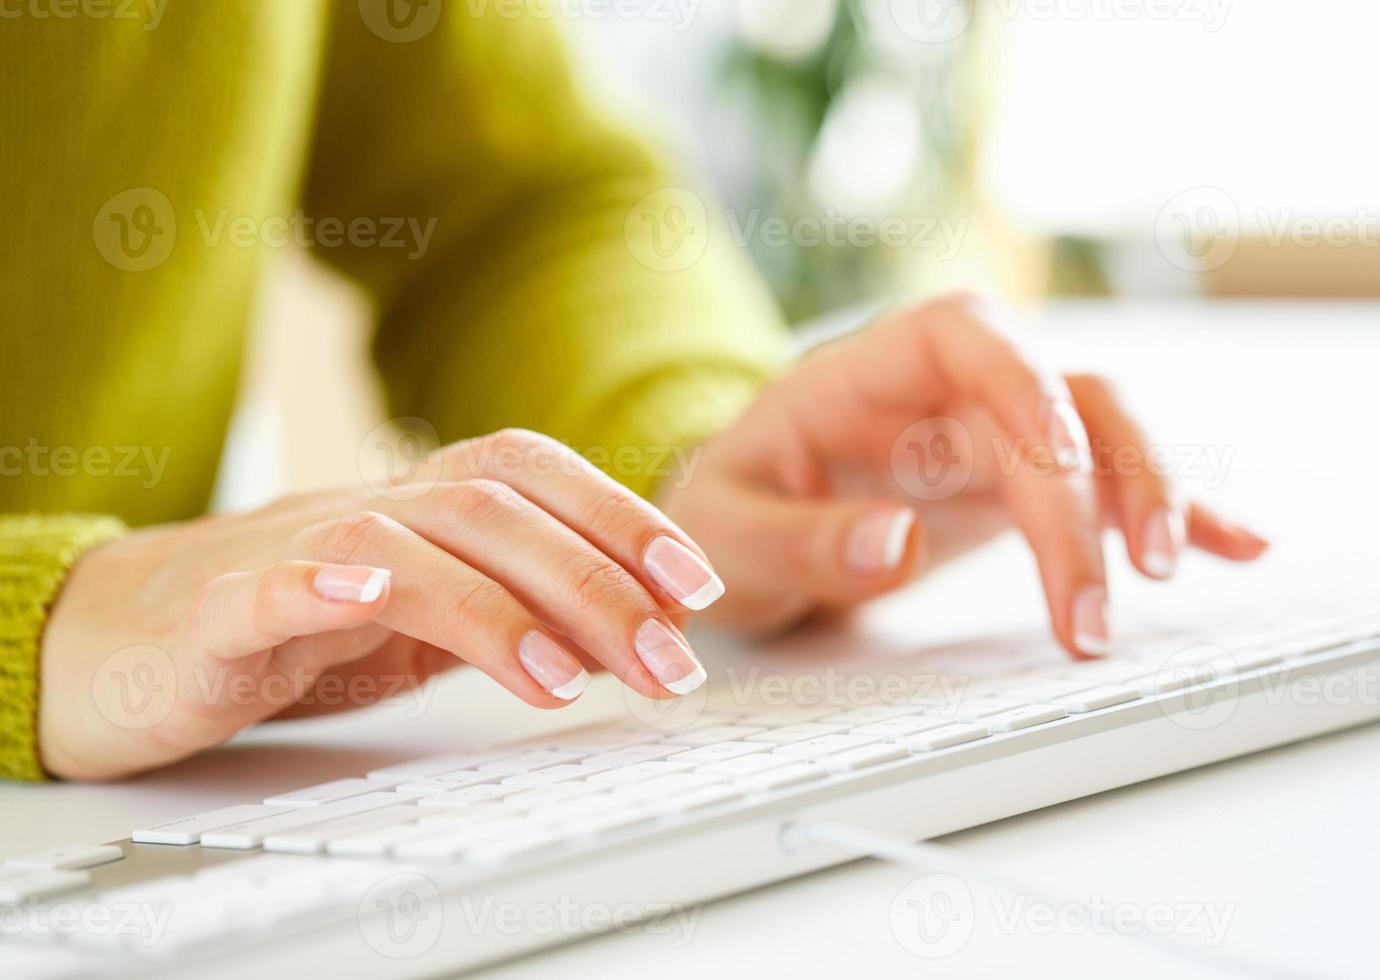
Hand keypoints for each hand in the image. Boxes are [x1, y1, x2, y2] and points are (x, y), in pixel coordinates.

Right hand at [40, 431, 724, 779]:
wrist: (123, 636)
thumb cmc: (288, 624)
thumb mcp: (420, 619)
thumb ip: (509, 610)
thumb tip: (622, 632)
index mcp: (422, 507)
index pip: (537, 477)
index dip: (623, 517)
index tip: (697, 587)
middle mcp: (370, 510)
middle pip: (494, 512)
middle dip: (596, 583)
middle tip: (666, 662)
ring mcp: (294, 550)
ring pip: (406, 544)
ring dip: (495, 607)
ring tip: (561, 678)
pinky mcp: (219, 609)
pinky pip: (271, 584)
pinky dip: (322, 583)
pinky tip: (366, 601)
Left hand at [660, 291, 1267, 649]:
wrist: (743, 524)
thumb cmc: (730, 508)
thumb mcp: (729, 530)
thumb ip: (800, 537)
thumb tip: (892, 543)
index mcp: (872, 367)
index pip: (969, 337)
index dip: (1027, 387)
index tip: (1058, 464)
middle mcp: (948, 387)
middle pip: (1055, 401)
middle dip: (1090, 498)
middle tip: (1092, 612)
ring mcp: (993, 431)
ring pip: (1103, 430)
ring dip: (1147, 495)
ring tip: (1167, 577)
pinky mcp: (1020, 482)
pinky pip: (1109, 482)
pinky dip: (1173, 512)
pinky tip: (1235, 546)